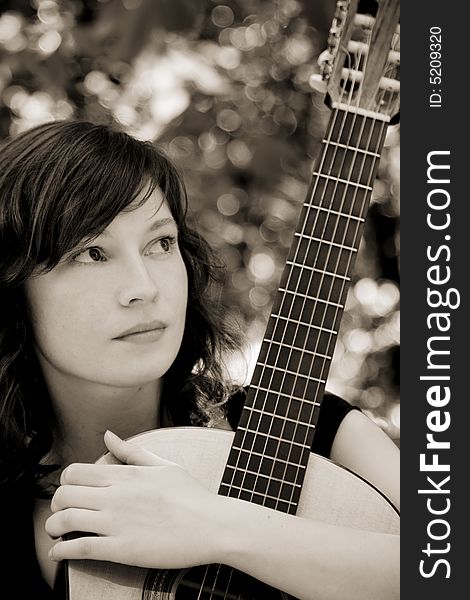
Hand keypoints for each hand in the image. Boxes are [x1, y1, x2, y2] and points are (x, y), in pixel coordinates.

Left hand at [45, 431, 229, 567]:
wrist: (212, 526)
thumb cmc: (191, 496)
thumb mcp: (163, 466)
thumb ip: (131, 451)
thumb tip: (108, 435)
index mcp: (126, 474)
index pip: (76, 472)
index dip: (65, 482)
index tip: (69, 491)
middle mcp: (116, 496)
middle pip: (64, 494)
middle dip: (55, 504)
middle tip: (60, 511)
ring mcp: (117, 522)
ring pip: (66, 520)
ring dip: (53, 527)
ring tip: (56, 532)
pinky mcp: (122, 549)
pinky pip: (80, 548)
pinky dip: (62, 551)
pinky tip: (59, 553)